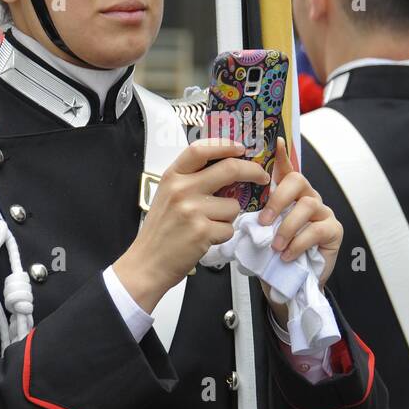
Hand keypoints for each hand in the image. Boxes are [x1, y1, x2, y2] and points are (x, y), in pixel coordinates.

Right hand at [113, 139, 267, 312]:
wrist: (146, 263)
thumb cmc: (160, 231)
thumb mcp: (168, 196)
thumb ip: (192, 180)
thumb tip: (228, 168)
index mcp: (172, 177)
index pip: (200, 149)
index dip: (225, 145)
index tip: (242, 148)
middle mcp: (182, 190)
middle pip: (229, 169)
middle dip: (252, 171)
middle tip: (262, 177)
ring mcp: (192, 211)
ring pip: (233, 205)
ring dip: (229, 217)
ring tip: (209, 225)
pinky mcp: (202, 232)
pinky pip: (228, 228)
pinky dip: (222, 235)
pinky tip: (205, 239)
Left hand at [258, 137, 341, 287]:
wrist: (287, 283)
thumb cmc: (273, 254)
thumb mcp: (259, 232)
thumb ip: (255, 215)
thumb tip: (237, 205)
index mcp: (288, 195)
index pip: (285, 169)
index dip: (281, 155)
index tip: (275, 141)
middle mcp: (307, 197)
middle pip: (297, 181)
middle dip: (278, 199)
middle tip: (264, 221)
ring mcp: (322, 212)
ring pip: (307, 205)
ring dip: (287, 226)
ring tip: (276, 246)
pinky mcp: (333, 230)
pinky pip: (317, 229)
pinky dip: (299, 243)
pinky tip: (288, 255)